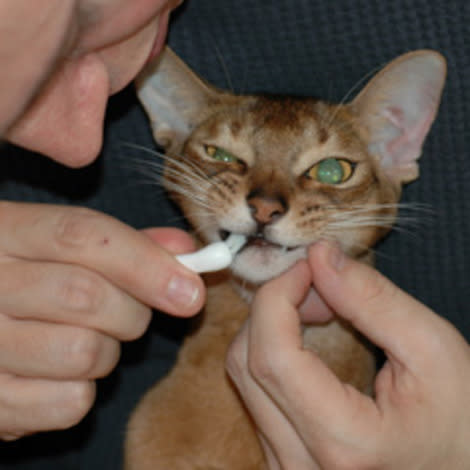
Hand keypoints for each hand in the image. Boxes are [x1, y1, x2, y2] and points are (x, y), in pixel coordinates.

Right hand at [0, 201, 204, 439]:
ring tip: (86, 338)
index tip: (190, 290)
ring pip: (84, 353)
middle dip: (132, 310)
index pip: (82, 236)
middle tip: (129, 311)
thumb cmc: (31, 278)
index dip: (147, 263)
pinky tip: (62, 370)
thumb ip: (126, 242)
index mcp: (6, 232)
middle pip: (87, 296)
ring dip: (107, 351)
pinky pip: (70, 402)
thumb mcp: (63, 246)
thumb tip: (185, 250)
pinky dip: (83, 389)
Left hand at [227, 241, 469, 468]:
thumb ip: (372, 299)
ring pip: (244, 376)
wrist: (462, 469)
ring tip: (322, 310)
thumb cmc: (463, 421)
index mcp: (344, 442)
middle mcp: (301, 466)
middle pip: (248, 361)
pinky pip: (256, 392)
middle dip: (276, 306)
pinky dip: (274, 350)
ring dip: (273, 326)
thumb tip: (320, 255)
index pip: (273, 355)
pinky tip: (308, 340)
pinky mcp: (284, 458)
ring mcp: (288, 467)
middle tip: (320, 284)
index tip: (305, 265)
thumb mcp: (432, 350)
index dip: (278, 296)